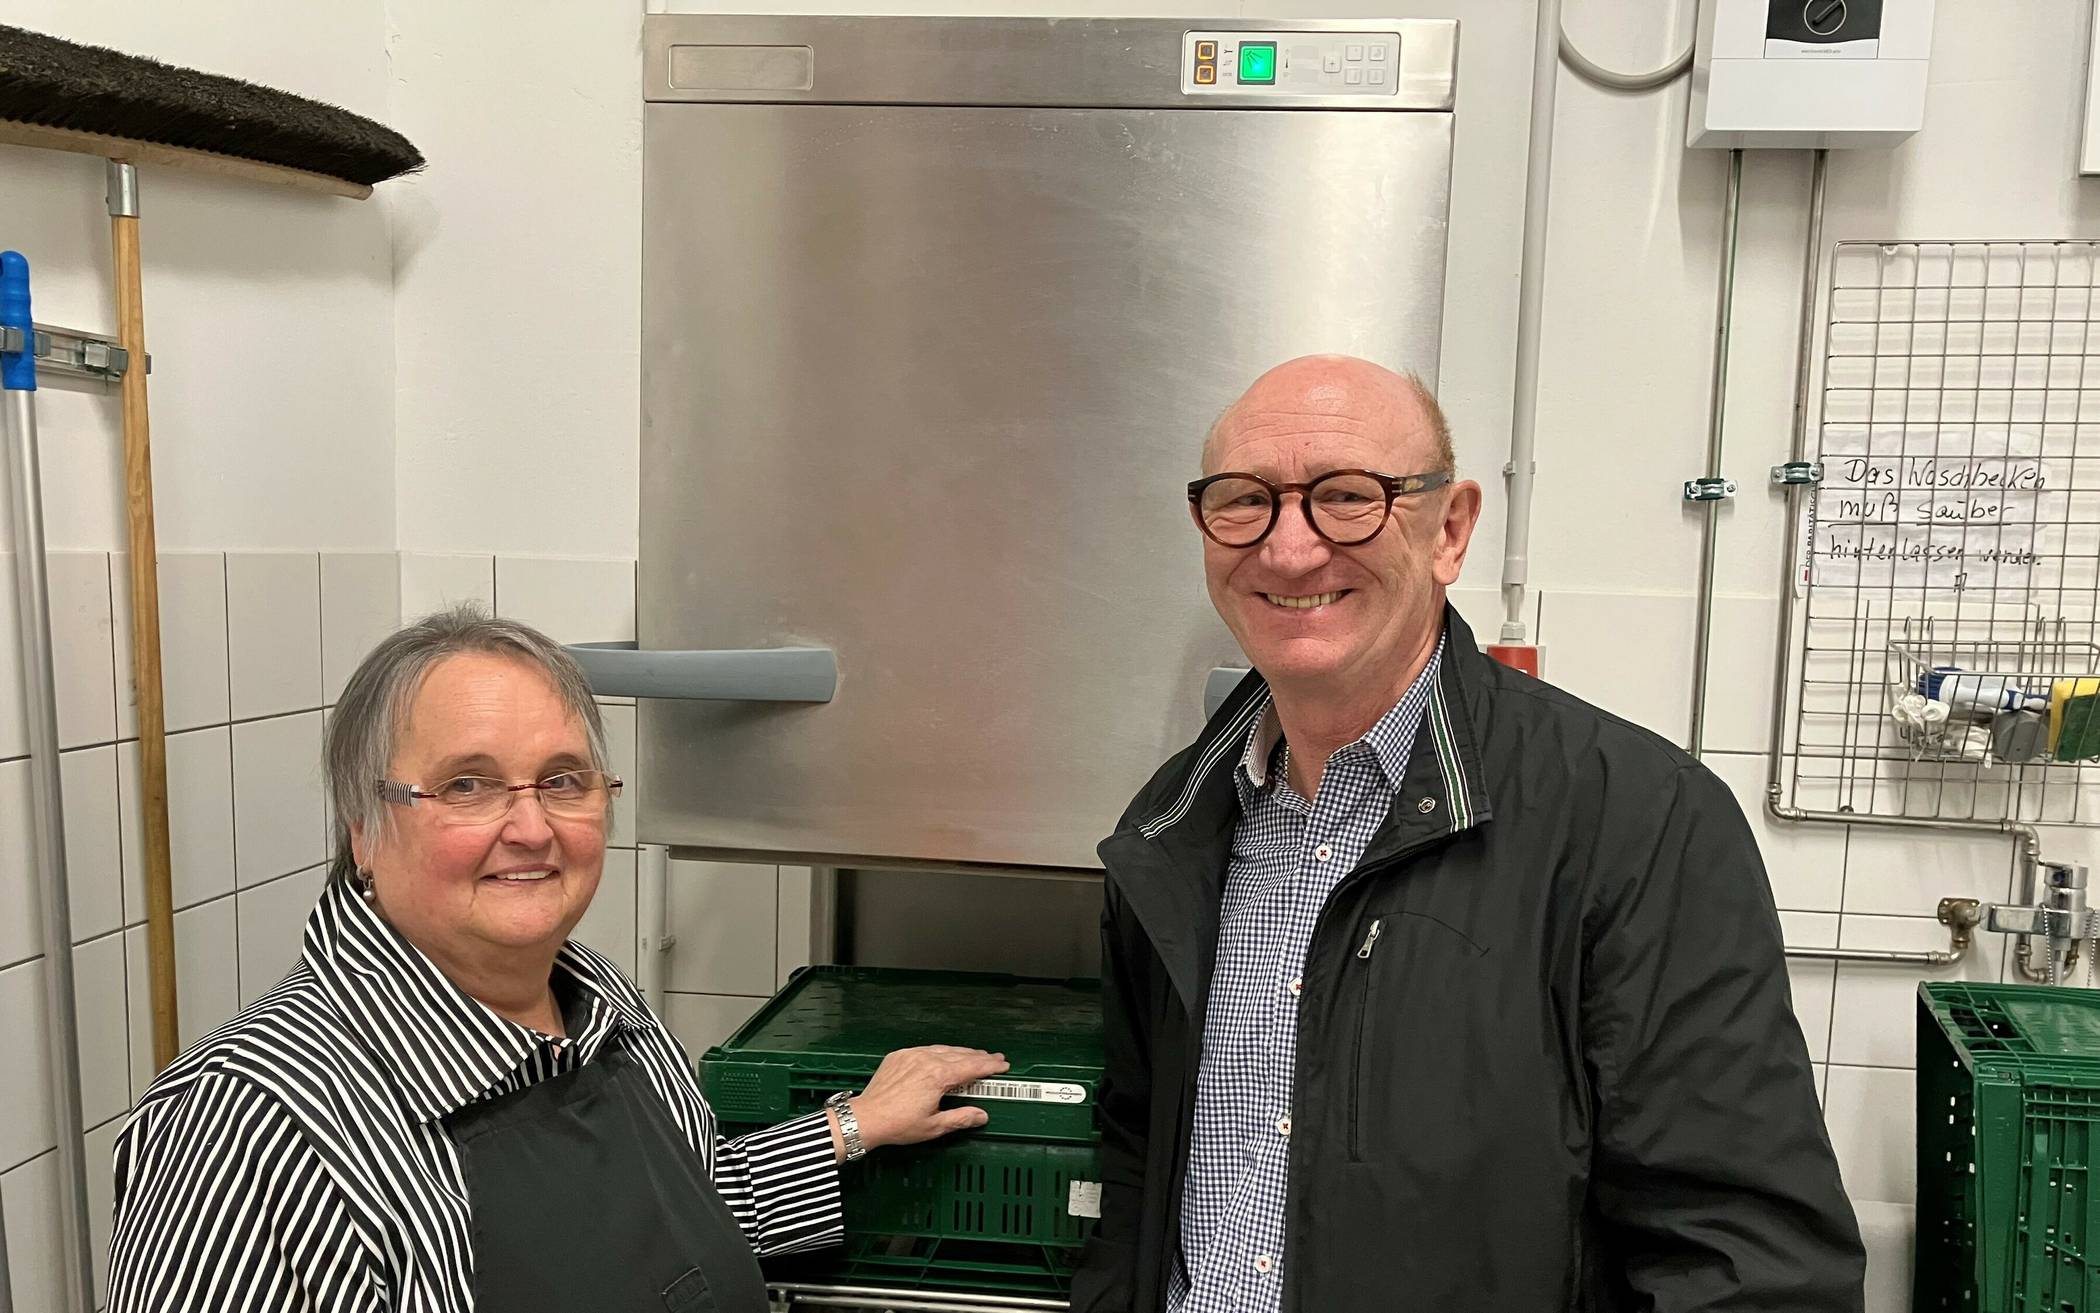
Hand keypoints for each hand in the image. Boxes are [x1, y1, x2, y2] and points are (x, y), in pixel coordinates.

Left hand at [844, 1045, 1009, 1151]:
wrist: (866, 1117)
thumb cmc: (898, 1124)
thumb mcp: (934, 1126)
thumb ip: (961, 1118)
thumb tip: (981, 1115)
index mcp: (938, 1076)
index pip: (972, 1067)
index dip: (990, 1066)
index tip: (1003, 1065)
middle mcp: (927, 1060)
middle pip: (960, 1055)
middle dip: (979, 1057)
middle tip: (994, 1059)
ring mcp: (912, 1055)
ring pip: (943, 1049)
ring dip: (961, 1053)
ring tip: (974, 1057)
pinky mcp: (899, 1056)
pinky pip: (925, 1050)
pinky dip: (940, 1052)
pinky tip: (945, 1056)